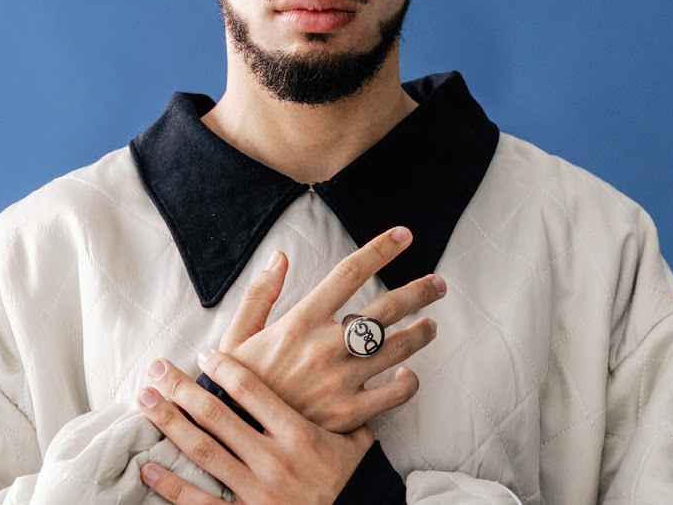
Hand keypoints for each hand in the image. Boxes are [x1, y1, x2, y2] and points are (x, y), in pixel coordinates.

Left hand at [138, 351, 372, 503]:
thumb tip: (347, 357)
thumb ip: (342, 399)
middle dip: (181, 389)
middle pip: (217, 415)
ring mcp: (257, 493)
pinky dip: (172, 486)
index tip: (203, 353)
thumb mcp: (358, 435)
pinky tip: (149, 467)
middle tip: (156, 368)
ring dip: (169, 424)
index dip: (222, 367)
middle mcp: (273, 460)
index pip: (251, 390)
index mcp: (299, 434)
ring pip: (203, 452)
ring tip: (145, 402)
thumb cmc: (357, 480)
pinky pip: (202, 504)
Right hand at [218, 225, 445, 431]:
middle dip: (418, 292)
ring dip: (421, 333)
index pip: (349, 273)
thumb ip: (260, 293)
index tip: (404, 236)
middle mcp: (325, 346)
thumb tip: (280, 255)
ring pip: (397, 347)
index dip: (381, 249)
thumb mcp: (238, 334)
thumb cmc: (235, 384)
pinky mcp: (349, 415)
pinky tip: (409, 374)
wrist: (235, 437)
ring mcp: (341, 381)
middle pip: (386, 308)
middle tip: (438, 284)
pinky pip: (394, 394)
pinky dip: (409, 382)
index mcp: (300, 321)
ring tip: (431, 326)